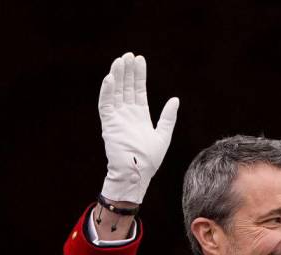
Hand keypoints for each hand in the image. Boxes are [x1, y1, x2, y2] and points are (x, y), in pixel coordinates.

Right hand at [99, 52, 178, 203]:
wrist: (137, 173)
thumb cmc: (150, 159)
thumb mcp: (163, 135)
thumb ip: (168, 117)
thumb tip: (175, 99)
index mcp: (140, 115)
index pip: (139, 90)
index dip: (139, 75)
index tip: (140, 59)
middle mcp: (127, 114)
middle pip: (126, 87)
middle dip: (128, 71)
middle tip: (129, 55)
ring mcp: (117, 118)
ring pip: (115, 92)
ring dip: (117, 76)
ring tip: (120, 61)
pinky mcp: (108, 124)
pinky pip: (106, 105)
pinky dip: (107, 92)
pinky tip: (110, 78)